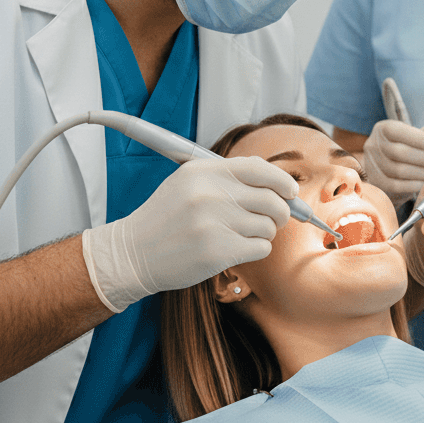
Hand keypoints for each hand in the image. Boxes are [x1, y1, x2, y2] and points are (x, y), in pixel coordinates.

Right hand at [82, 157, 296, 311]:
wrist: (132, 253)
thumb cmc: (166, 218)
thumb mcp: (188, 182)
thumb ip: (229, 176)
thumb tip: (278, 181)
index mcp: (204, 172)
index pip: (260, 169)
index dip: (282, 181)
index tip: (291, 192)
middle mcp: (210, 194)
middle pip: (273, 200)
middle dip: (280, 212)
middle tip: (274, 219)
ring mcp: (214, 223)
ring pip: (268, 226)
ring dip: (263, 233)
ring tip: (241, 235)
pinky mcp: (218, 252)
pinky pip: (261, 248)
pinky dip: (255, 250)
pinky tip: (237, 249)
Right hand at [363, 120, 423, 205]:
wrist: (387, 173)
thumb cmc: (404, 150)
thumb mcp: (412, 139)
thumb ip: (421, 134)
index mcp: (382, 129)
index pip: (398, 131)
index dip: (418, 138)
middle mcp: (372, 145)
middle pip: (399, 152)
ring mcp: (371, 165)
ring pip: (398, 170)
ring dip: (421, 172)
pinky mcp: (375, 183)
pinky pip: (396, 186)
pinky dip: (413, 184)